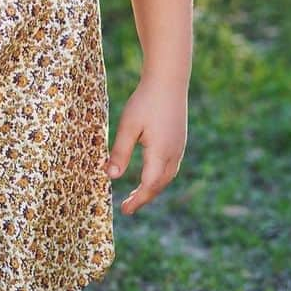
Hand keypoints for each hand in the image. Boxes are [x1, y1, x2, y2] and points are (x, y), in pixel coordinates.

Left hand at [103, 74, 187, 214]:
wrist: (169, 79)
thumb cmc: (146, 100)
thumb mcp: (128, 126)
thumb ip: (120, 153)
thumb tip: (110, 177)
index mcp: (161, 153)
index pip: (149, 185)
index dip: (137, 200)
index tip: (125, 211)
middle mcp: (174, 153)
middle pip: (159, 184)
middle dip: (144, 197)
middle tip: (128, 207)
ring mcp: (180, 147)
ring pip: (167, 176)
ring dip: (153, 188)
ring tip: (137, 195)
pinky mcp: (180, 140)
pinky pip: (171, 166)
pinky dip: (160, 177)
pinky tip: (150, 175)